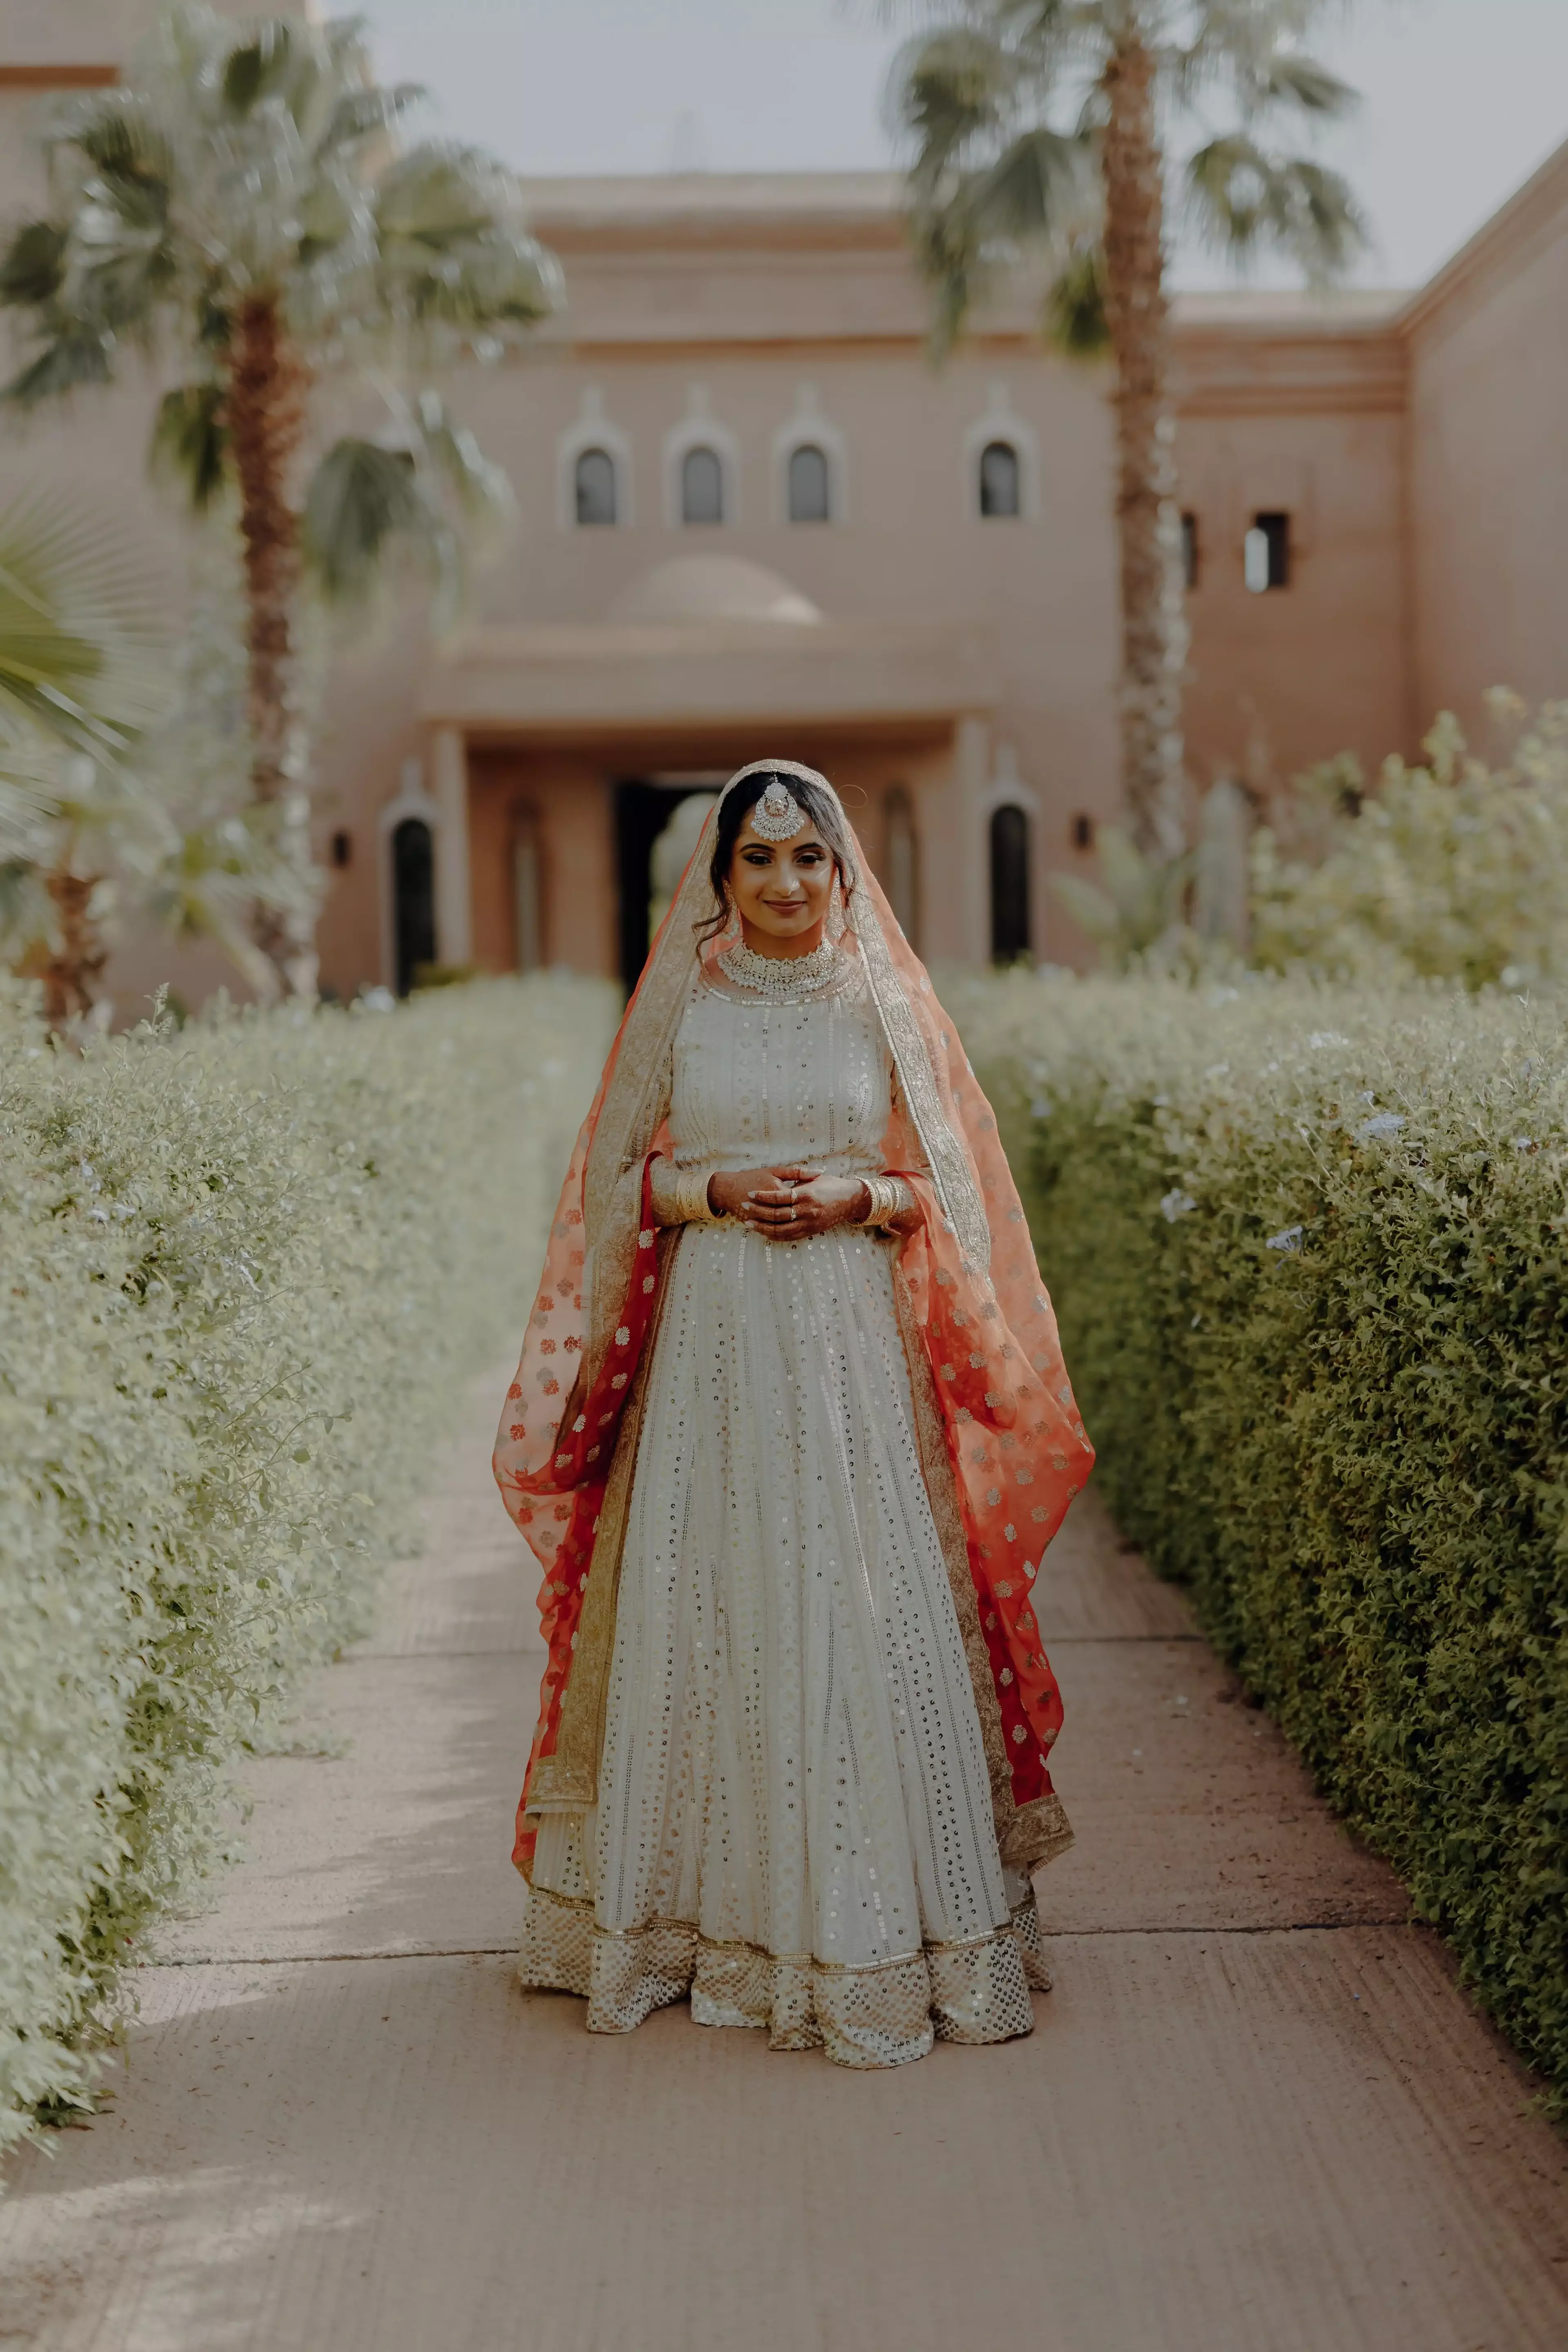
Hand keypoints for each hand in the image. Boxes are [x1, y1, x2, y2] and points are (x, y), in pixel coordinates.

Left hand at [738, 1163, 868, 1240]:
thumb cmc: (830, 1185)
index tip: (750, 1194)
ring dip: (762, 1227)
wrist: (850, 1200)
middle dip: (757, 1211)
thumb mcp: (813, 1179)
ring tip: (748, 1222)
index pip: (778, 1197)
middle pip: (776, 1214)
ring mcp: (809, 1223)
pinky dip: (774, 1235)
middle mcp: (807, 1211)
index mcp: (806, 1195)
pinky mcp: (810, 1232)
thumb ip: (795, 1181)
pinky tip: (763, 1231)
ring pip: (780, 1229)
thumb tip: (776, 1182)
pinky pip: (789, 1236)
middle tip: (744, 1206)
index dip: (762, 1196)